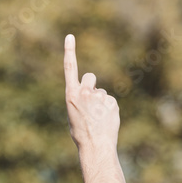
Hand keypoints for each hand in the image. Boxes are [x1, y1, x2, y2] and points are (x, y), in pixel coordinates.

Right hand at [64, 34, 119, 150]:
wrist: (95, 145)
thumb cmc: (80, 133)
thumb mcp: (73, 114)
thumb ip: (79, 99)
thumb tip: (90, 94)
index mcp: (71, 95)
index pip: (70, 69)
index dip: (69, 52)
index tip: (70, 37)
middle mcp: (85, 92)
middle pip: (90, 78)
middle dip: (91, 85)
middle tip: (90, 102)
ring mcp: (100, 97)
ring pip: (101, 93)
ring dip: (100, 102)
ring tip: (97, 118)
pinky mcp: (112, 102)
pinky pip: (110, 101)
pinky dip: (108, 110)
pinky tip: (105, 120)